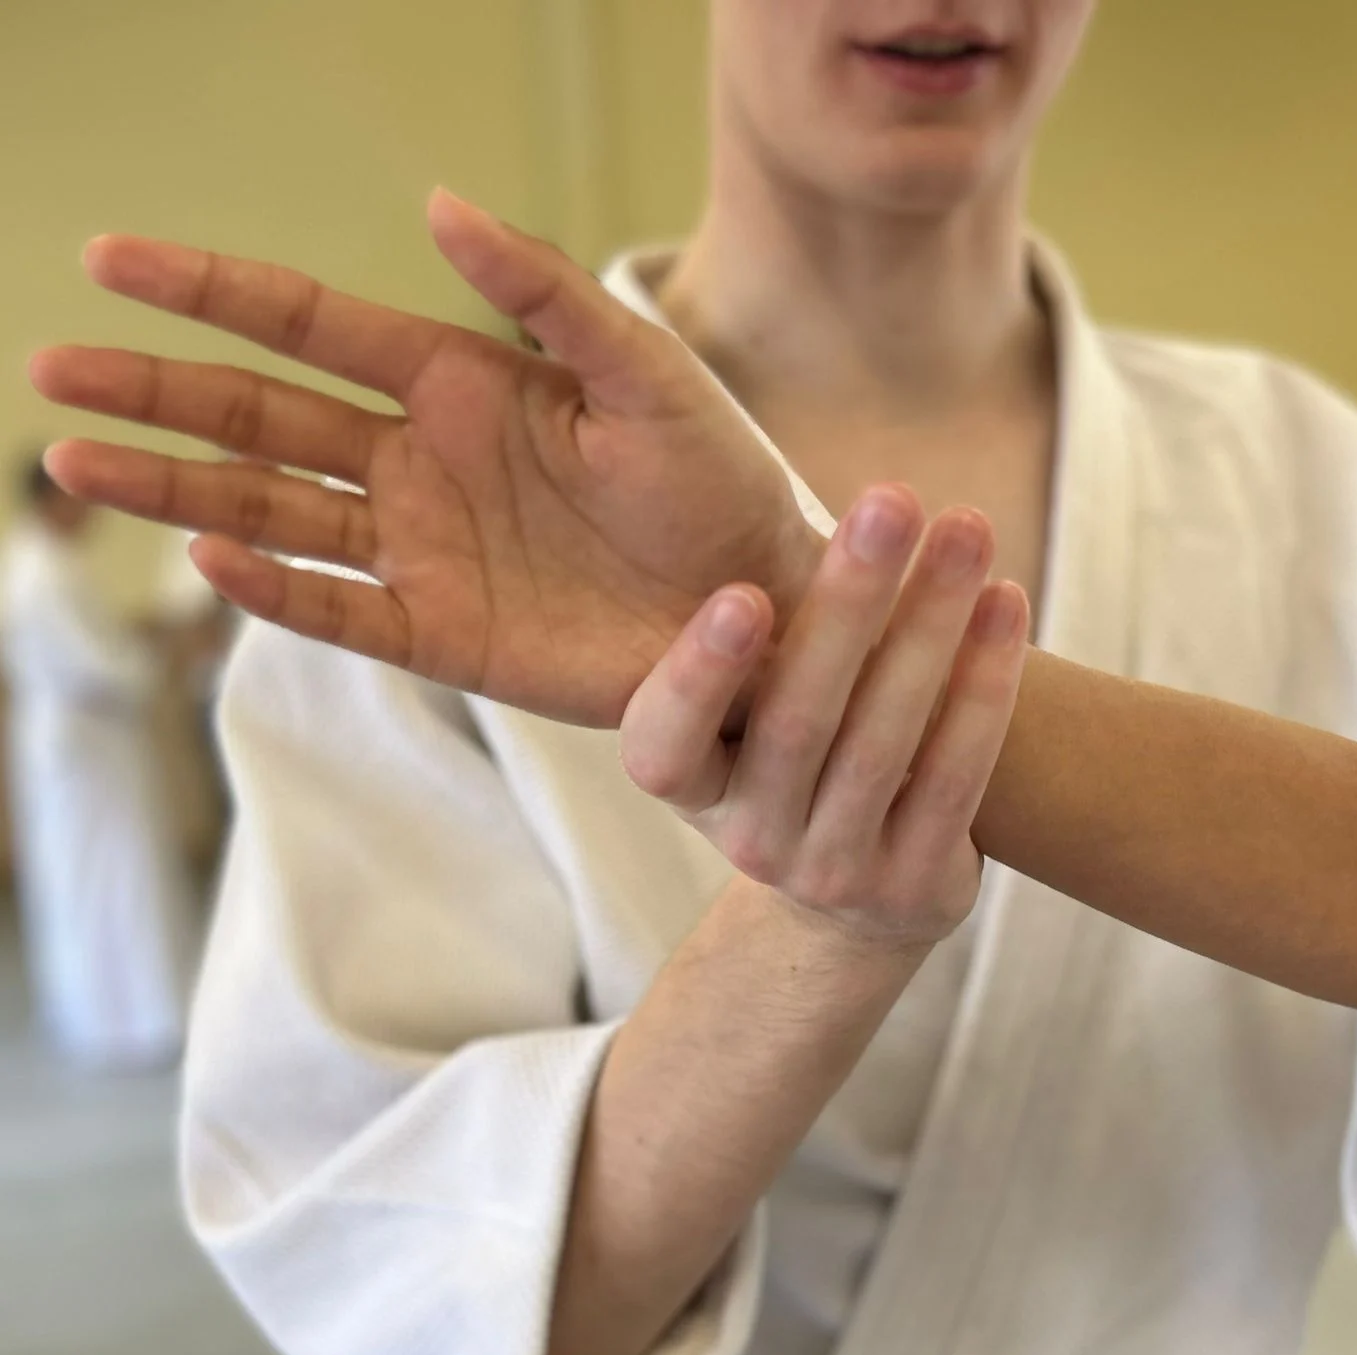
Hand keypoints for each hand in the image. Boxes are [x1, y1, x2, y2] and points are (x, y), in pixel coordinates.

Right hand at [30, 191, 820, 726]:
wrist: (773, 605)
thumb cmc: (720, 480)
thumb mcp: (645, 372)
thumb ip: (548, 295)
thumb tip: (439, 204)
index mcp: (459, 383)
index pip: (309, 326)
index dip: (213, 293)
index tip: (110, 260)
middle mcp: (421, 463)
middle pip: (263, 415)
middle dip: (160, 391)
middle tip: (55, 370)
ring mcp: (427, 551)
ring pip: (277, 512)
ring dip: (182, 489)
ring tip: (80, 468)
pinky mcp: (451, 636)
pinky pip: (348, 612)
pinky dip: (284, 592)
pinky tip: (216, 560)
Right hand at [621, 484, 1028, 950]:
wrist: (854, 909)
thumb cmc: (797, 766)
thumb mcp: (745, 718)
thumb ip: (753, 637)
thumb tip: (742, 467)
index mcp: (691, 788)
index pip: (666, 744)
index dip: (700, 676)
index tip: (744, 594)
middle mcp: (750, 839)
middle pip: (797, 719)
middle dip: (849, 602)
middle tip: (889, 500)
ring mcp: (834, 872)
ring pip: (884, 741)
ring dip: (931, 624)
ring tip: (967, 526)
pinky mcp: (917, 885)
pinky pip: (955, 776)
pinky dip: (984, 687)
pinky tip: (1006, 604)